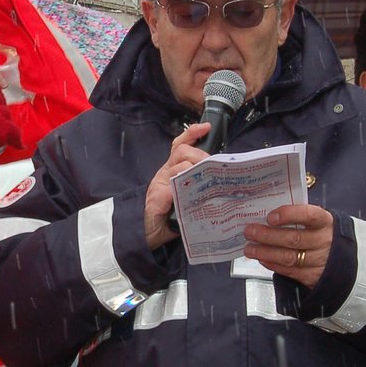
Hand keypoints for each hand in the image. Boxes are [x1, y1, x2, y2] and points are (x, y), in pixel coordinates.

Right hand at [143, 123, 210, 248]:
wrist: (145, 239)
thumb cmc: (168, 221)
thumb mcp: (186, 201)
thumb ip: (198, 190)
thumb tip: (220, 183)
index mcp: (171, 173)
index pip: (180, 147)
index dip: (192, 134)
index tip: (205, 127)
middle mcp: (164, 175)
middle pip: (182, 152)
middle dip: (199, 155)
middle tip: (211, 166)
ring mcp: (159, 186)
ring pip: (179, 165)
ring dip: (194, 168)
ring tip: (205, 177)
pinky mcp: (156, 200)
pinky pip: (171, 188)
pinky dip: (181, 186)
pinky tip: (189, 192)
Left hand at [244, 203, 334, 287]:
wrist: (341, 257)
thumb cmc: (320, 233)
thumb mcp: (315, 221)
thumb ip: (296, 217)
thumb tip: (265, 215)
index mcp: (324, 222)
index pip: (308, 215)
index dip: (289, 215)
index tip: (270, 217)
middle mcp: (323, 241)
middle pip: (294, 238)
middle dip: (268, 235)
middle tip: (250, 232)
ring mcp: (319, 260)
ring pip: (289, 257)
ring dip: (265, 252)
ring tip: (250, 248)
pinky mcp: (312, 276)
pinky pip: (289, 271)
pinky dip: (272, 264)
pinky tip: (262, 259)